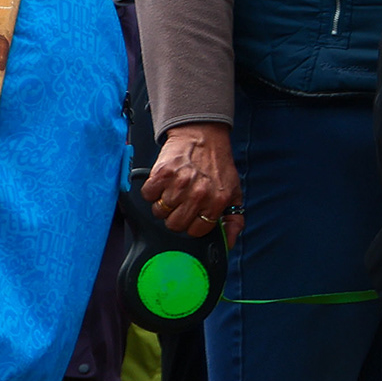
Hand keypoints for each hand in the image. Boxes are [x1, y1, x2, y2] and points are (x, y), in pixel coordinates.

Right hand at [141, 123, 239, 237]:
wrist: (203, 137)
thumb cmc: (218, 166)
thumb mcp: (234, 193)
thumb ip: (233, 221)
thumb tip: (227, 243)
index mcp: (217, 201)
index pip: (195, 231)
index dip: (192, 225)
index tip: (192, 216)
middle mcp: (198, 194)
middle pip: (174, 224)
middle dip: (176, 216)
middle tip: (181, 203)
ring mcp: (179, 184)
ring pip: (159, 211)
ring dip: (163, 204)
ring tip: (173, 190)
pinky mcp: (162, 173)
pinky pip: (147, 195)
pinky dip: (151, 191)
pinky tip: (163, 183)